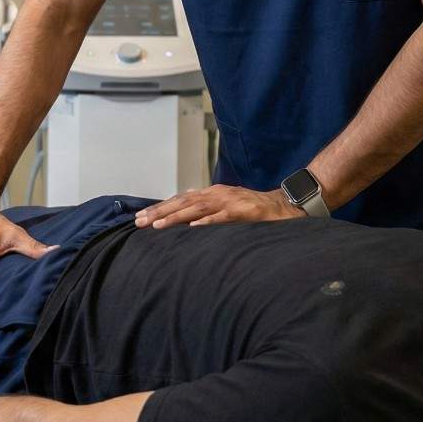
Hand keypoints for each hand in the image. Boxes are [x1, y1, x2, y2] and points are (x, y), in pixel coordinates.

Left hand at [133, 185, 304, 229]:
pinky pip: (222, 217)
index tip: (142, 217)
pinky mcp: (243, 211)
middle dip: (160, 212)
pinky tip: (193, 228)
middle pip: (183, 202)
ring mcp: (229, 201)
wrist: (283, 206)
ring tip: (158, 225)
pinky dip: (207, 221)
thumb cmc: (252, 211)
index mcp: (211, 193)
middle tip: (140, 222)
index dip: (160, 208)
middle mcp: (217, 194)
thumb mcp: (225, 209)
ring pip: (197, 208)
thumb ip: (206, 213)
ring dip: (176, 216)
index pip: (180, 200)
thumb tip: (184, 223)